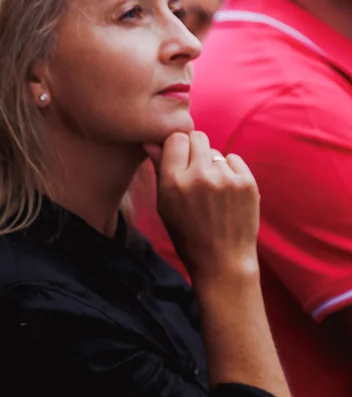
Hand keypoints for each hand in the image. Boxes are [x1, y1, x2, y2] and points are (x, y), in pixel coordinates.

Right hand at [145, 131, 259, 284]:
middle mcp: (199, 176)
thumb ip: (159, 171)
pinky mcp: (247, 182)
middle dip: (194, 148)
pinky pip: (233, 160)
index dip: (176, 146)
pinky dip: (229, 171)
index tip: (177, 157)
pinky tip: (225, 192)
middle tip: (194, 169)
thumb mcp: (164, 205)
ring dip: (211, 164)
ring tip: (211, 190)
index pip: (175, 138)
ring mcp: (225, 178)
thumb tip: (151, 142)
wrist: (222, 259)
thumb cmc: (188, 234)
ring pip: (215, 152)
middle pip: (197, 137)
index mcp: (173, 182)